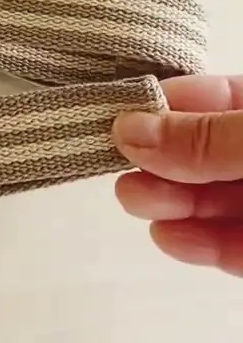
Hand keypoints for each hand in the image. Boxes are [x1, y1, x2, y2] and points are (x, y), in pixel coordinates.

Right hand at [112, 74, 242, 276]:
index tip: (114, 117)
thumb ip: (209, 137)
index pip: (214, 98)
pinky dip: (199, 244)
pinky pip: (234, 247)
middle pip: (205, 152)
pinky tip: (169, 238)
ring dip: (170, 202)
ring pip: (213, 200)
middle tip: (120, 167)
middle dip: (159, 161)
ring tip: (138, 202)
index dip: (164, 105)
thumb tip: (132, 130)